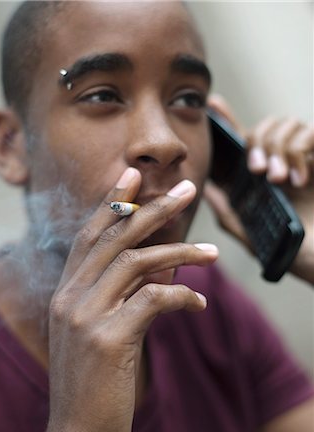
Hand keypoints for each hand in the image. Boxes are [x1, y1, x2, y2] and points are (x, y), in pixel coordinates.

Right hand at [42, 168, 217, 431]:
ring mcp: (85, 316)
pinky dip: (182, 297)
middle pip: (116, 237)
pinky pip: (153, 299)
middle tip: (187, 189)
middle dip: (154, 209)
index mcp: (66, 290)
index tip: (133, 175)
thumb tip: (165, 260)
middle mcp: (70, 296)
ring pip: (137, 262)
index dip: (112, 202)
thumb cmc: (96, 378)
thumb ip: (126, 291)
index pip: (90, 234)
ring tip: (212, 253)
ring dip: (180, 253)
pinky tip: (198, 305)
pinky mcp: (108, 340)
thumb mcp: (105, 327)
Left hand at [203, 94, 313, 283]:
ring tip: (279, 180)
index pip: (243, 142)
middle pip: (265, 126)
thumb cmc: (288, 251)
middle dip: (258, 143)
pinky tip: (300, 180)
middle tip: (258, 171)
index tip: (214, 104)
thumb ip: (227, 210)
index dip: (228, 120)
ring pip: (287, 125)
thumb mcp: (249, 232)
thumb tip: (203, 187)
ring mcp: (304, 161)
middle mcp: (281, 164)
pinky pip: (310, 134)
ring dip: (278, 149)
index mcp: (261, 178)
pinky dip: (300, 152)